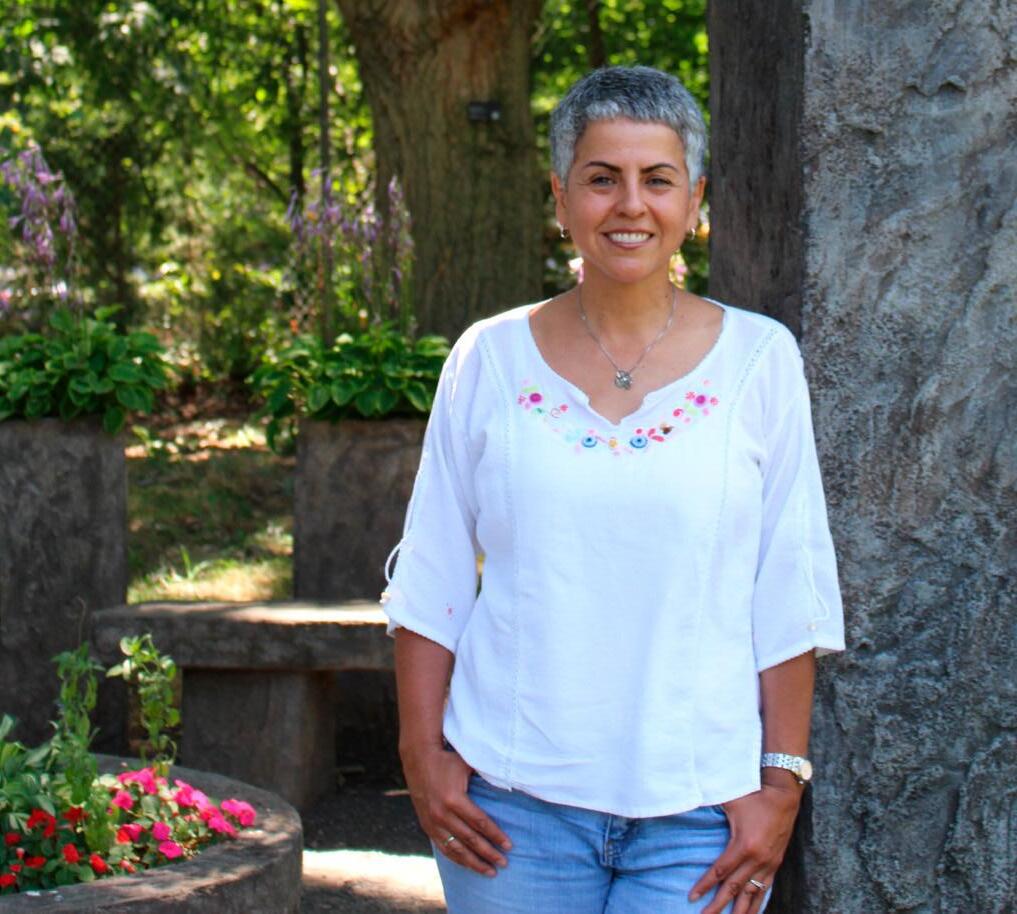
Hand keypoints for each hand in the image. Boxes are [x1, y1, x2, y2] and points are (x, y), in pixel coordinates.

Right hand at [401, 743, 511, 876]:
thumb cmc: (447, 760)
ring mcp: (433, 822)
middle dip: (489, 853)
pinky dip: (457, 858)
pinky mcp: (427, 826)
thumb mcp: (468, 764)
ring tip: (490, 871)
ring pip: (456, 849)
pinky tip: (469, 865)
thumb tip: (511, 782)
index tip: (509, 846)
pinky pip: (444, 848)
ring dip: (474, 862)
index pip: (480, 823)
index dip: (495, 835)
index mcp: (454, 799)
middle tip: (504, 863)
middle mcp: (442, 814)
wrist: (418, 759)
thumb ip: (486, 776)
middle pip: (470, 840)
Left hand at [689, 781, 801, 913]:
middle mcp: (757, 858)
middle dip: (718, 906)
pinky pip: (765, 888)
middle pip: (734, 888)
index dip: (705, 885)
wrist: (784, 795)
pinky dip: (757, 902)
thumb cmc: (754, 795)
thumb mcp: (730, 800)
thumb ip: (709, 804)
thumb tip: (687, 799)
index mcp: (744, 845)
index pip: (720, 871)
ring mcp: (768, 863)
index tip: (692, 897)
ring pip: (752, 893)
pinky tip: (751, 912)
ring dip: (740, 911)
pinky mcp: (775, 863)